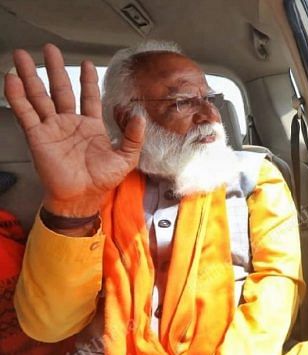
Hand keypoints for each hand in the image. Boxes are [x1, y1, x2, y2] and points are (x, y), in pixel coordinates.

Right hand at [3, 44, 144, 217]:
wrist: (82, 197)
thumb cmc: (102, 181)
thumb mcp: (126, 157)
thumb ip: (133, 136)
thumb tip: (139, 116)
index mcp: (91, 127)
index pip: (88, 97)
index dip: (88, 81)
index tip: (87, 64)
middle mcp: (70, 124)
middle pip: (61, 89)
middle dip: (55, 69)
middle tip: (50, 49)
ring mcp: (52, 128)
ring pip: (40, 96)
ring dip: (30, 76)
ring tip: (22, 57)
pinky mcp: (38, 136)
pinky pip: (27, 113)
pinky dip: (18, 96)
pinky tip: (12, 80)